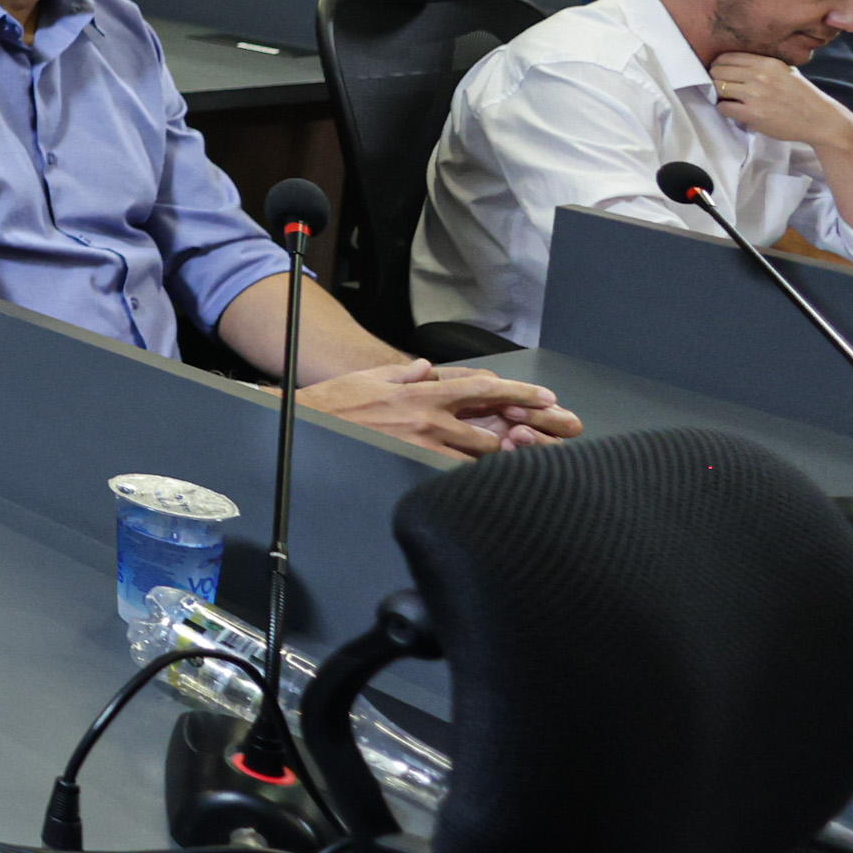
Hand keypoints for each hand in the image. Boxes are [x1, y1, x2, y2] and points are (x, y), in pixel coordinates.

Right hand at [298, 359, 580, 459]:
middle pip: (488, 435)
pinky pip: (449, 476)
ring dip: (486, 462)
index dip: (520, 395)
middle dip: (505, 440)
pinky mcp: (409, 466)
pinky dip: (463, 477)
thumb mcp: (372, 377)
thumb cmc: (335, 399)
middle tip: (520, 444)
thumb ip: (403, 372)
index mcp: (423, 393)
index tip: (546, 399)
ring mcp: (420, 447)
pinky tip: (471, 483)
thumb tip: (425, 369)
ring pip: (473, 461)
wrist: (305, 423)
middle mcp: (429, 421)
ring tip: (497, 465)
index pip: (484, 391)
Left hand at [713, 51, 852, 153]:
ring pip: (717, 88)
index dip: (719, 65)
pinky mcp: (752, 114)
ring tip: (728, 99)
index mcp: (767, 63)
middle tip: (721, 87)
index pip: (726, 57)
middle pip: (717, 71)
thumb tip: (732, 64)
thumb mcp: (785, 71)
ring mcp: (754, 95)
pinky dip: (725, 109)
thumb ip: (761, 66)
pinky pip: (723, 107)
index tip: (721, 73)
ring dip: (718, 94)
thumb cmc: (803, 96)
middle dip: (714, 79)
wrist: (821, 120)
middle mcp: (759, 76)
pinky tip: (734, 110)